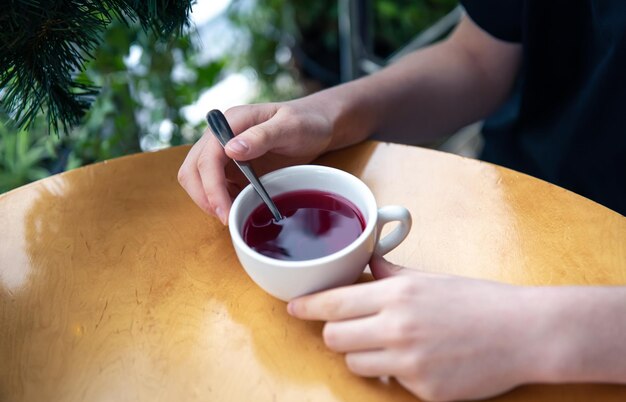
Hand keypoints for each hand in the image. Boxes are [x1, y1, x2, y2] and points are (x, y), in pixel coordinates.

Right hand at [178, 99, 335, 223]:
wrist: (317, 125)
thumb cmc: (306, 121)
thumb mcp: (290, 126)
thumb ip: (262, 136)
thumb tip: (231, 149)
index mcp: (232, 122)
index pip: (207, 157)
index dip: (211, 187)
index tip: (224, 211)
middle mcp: (221, 136)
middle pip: (192, 170)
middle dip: (203, 197)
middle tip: (226, 219)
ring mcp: (224, 152)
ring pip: (197, 180)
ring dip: (209, 200)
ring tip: (232, 216)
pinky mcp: (231, 166)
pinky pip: (215, 186)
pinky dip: (221, 200)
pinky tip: (238, 208)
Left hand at [288, 255, 542, 401]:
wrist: (523, 333)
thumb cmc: (477, 301)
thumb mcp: (429, 279)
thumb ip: (390, 275)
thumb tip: (365, 267)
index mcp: (396, 294)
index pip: (333, 303)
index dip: (307, 306)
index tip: (294, 308)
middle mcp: (396, 328)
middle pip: (334, 338)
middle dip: (335, 333)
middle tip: (350, 328)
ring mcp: (408, 363)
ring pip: (354, 364)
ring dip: (362, 355)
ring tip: (388, 345)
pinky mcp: (422, 391)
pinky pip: (389, 383)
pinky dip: (395, 373)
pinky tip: (420, 360)